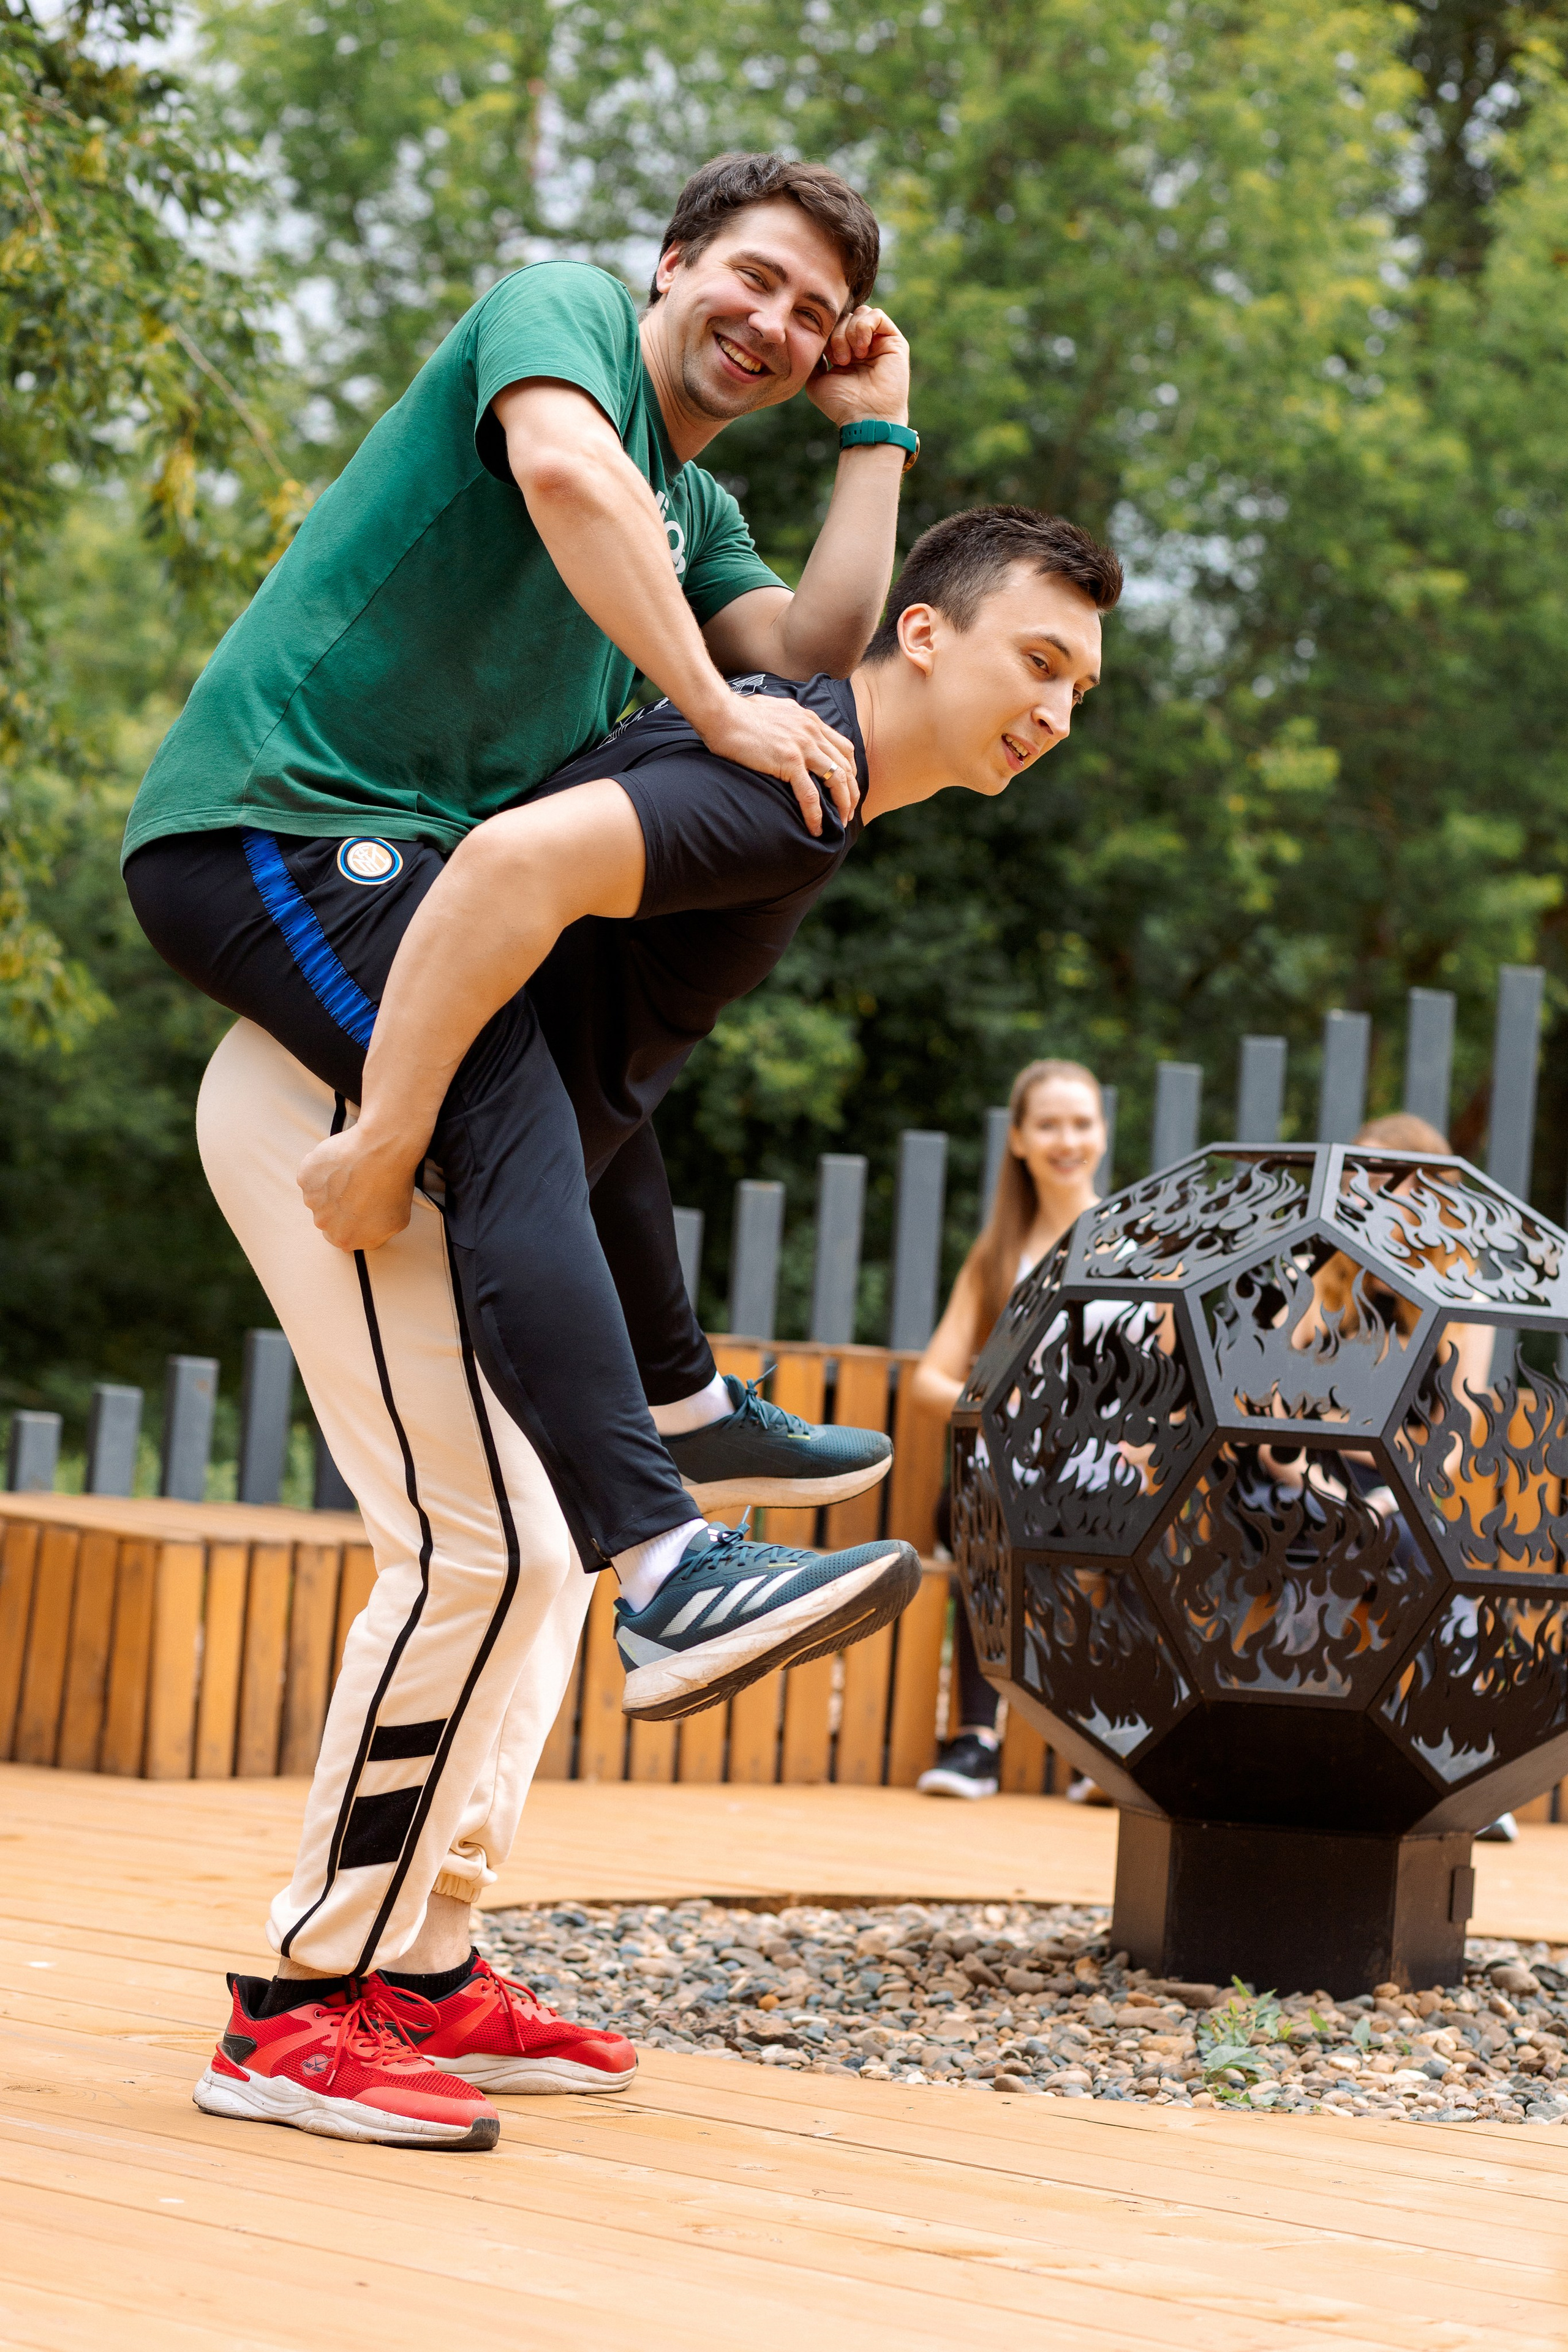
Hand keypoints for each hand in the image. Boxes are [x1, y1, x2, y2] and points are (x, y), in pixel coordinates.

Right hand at [298, 1127, 416, 1251]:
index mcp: (345, 1238)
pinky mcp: (306, 1176)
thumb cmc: (392, 1183)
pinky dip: (323, 1168)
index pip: (341, 1237)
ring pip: (319, 1195)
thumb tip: (368, 1233)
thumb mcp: (395, 1222)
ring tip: (352, 1173)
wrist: (382, 1151)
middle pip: (328, 1217)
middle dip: (340, 1204)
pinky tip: (342, 1163)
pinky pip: (312, 1174)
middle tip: (358, 1188)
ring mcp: (313, 1198)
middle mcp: (324, 1222)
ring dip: (331, 1186)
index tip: (358, 1209)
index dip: (351, 1221)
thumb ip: (375, 1235)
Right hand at [696, 693, 859, 835]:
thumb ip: (788, 722)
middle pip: (846, 766)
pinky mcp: (789, 760)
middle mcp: (812, 731)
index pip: (843, 747)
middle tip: (849, 811)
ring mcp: (802, 745)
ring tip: (840, 822)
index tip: (847, 788)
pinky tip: (816, 828)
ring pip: (837, 779)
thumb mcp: (774, 711)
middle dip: (852, 791)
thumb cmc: (738, 713)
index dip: (850, 771)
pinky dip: (816, 814)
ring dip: (843, 804)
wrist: (722, 712)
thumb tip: (786, 730)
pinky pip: (810, 794)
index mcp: (810, 720)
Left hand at [807, 306, 909, 429]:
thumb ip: (815, 360)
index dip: (827, 335)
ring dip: (849, 332)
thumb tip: (816, 340)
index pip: (834, 326)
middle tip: (840, 360)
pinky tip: (861, 348)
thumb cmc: (841, 405)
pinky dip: (864, 327)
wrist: (864, 418)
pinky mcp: (894, 341)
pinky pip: (877, 316)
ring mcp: (879, 343)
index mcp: (846, 353)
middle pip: (846, 317)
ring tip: (852, 357)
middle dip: (837, 335)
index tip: (828, 359)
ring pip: (860, 314)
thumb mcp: (817, 381)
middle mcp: (863, 346)